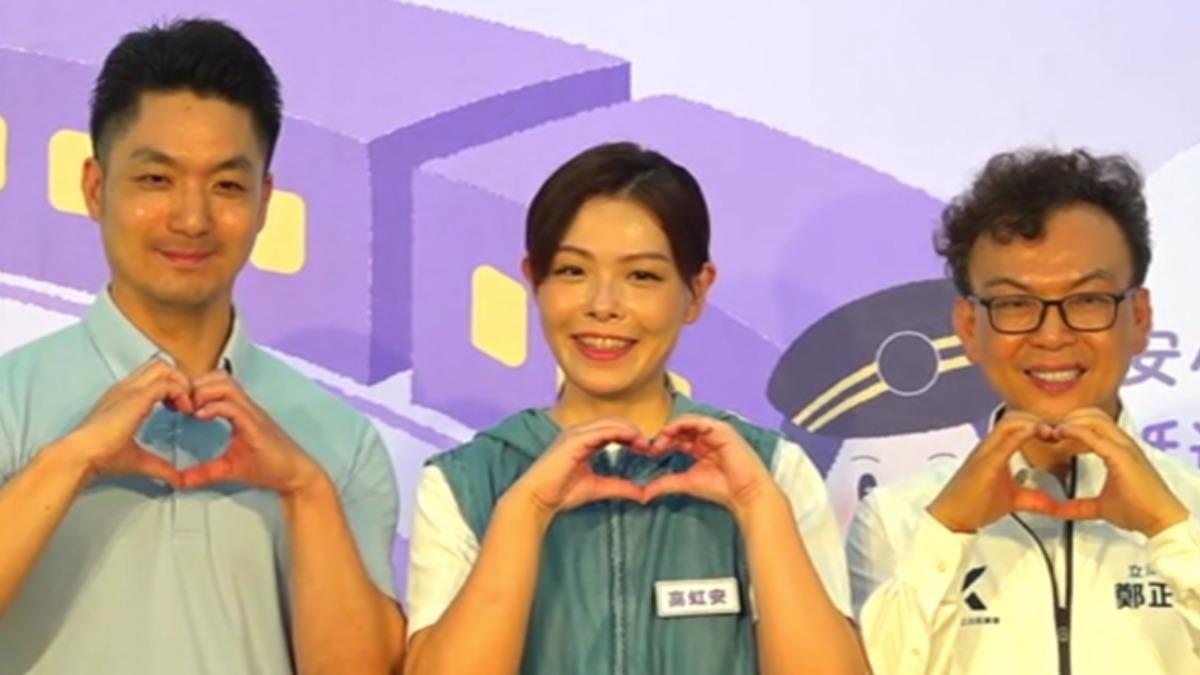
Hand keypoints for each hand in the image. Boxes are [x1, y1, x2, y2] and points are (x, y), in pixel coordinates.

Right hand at [63, 358, 191, 485]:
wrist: (80, 455)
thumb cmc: (102, 457)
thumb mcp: (138, 459)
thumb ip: (160, 467)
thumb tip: (177, 481)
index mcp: (123, 397)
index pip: (153, 376)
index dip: (172, 386)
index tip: (179, 408)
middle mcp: (126, 388)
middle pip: (160, 365)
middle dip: (180, 380)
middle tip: (186, 404)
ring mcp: (130, 389)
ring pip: (164, 367)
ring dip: (181, 383)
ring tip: (186, 407)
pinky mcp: (136, 397)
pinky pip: (168, 383)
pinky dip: (181, 392)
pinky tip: (184, 411)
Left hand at [177, 371, 324, 494]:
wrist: (294, 476)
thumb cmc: (268, 468)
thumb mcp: (227, 469)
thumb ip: (203, 472)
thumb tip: (179, 482)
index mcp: (240, 411)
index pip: (215, 384)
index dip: (194, 387)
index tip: (177, 403)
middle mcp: (247, 407)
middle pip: (219, 377)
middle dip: (195, 384)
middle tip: (179, 402)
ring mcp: (253, 414)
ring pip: (226, 385)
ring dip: (203, 391)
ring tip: (189, 407)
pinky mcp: (256, 425)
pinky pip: (233, 407)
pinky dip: (214, 407)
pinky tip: (200, 416)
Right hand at [508, 418, 648, 519]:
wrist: (538, 499)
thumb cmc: (561, 493)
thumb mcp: (598, 488)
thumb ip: (619, 487)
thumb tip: (642, 492)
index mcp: (583, 441)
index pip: (612, 430)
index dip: (631, 436)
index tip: (647, 448)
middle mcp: (579, 433)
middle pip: (613, 422)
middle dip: (633, 431)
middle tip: (650, 445)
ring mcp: (575, 433)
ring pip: (609, 423)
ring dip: (629, 430)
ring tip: (645, 443)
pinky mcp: (573, 439)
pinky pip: (601, 430)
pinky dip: (619, 432)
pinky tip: (632, 440)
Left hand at [640, 415, 775, 518]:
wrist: (744, 493)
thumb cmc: (720, 488)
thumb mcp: (686, 483)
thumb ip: (665, 484)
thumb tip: (643, 495)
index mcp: (700, 448)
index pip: (677, 439)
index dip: (662, 443)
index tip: (649, 453)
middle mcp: (707, 437)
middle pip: (680, 429)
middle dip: (664, 436)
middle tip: (652, 447)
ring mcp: (715, 431)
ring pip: (687, 422)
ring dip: (671, 429)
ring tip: (660, 440)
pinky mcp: (721, 429)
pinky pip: (698, 421)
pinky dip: (683, 423)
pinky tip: (671, 432)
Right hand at [928, 411, 1065, 532]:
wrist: (951, 517)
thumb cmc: (973, 504)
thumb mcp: (1014, 499)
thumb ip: (1035, 498)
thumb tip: (1057, 504)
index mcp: (995, 452)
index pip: (1016, 425)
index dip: (1037, 423)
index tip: (1057, 435)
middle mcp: (989, 448)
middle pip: (1013, 418)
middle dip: (1037, 419)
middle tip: (1058, 432)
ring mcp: (985, 453)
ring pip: (1007, 423)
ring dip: (1031, 423)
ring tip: (1049, 432)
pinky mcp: (984, 464)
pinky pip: (1002, 442)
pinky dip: (1020, 434)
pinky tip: (1034, 432)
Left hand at [1051, 408, 1188, 536]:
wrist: (1159, 521)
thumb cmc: (1138, 511)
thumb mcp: (1100, 507)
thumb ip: (1078, 507)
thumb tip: (1058, 511)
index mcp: (1120, 451)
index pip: (1095, 425)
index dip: (1073, 424)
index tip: (1054, 433)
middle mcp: (1123, 444)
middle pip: (1094, 415)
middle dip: (1070, 417)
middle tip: (1050, 430)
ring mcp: (1124, 448)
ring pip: (1095, 419)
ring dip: (1071, 421)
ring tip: (1054, 431)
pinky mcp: (1122, 456)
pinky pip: (1095, 436)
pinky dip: (1076, 431)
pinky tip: (1062, 433)